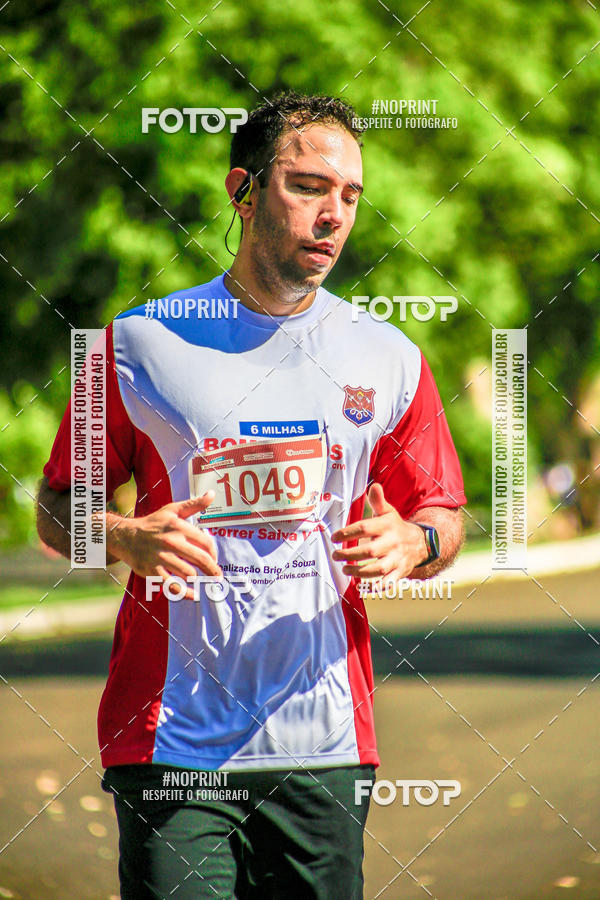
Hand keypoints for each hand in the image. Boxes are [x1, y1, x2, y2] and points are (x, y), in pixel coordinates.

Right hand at [105, 492, 220, 598]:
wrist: (126, 536)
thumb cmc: (153, 523)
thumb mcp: (172, 510)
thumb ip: (194, 504)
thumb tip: (212, 494)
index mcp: (178, 526)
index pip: (206, 542)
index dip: (214, 553)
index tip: (214, 559)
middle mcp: (171, 541)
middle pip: (201, 559)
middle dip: (213, 570)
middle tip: (217, 576)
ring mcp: (161, 557)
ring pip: (189, 573)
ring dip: (198, 579)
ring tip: (201, 580)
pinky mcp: (152, 570)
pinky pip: (172, 586)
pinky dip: (185, 593)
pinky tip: (194, 595)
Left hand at [331, 483, 426, 583]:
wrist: (420, 543)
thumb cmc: (395, 527)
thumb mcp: (388, 512)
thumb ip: (378, 501)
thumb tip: (374, 486)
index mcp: (387, 526)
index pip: (365, 528)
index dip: (348, 532)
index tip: (334, 537)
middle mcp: (392, 542)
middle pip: (370, 550)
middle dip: (350, 554)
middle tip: (335, 555)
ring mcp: (397, 558)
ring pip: (378, 568)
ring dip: (359, 572)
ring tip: (345, 569)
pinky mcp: (401, 571)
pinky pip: (390, 581)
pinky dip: (378, 586)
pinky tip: (365, 587)